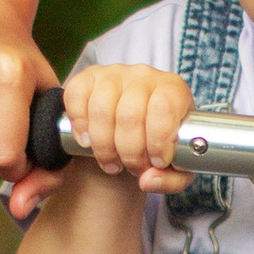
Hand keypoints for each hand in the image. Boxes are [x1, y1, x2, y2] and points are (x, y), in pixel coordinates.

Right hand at [63, 60, 194, 190]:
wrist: (132, 134)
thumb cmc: (159, 146)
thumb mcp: (177, 167)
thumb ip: (172, 180)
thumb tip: (147, 180)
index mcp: (173, 89)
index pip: (164, 108)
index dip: (158, 141)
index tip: (156, 161)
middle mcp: (145, 75)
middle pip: (130, 115)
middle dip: (130, 152)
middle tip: (132, 167)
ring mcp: (114, 74)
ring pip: (102, 109)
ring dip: (103, 146)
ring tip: (111, 162)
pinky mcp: (88, 77)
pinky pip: (76, 97)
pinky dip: (79, 124)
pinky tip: (87, 141)